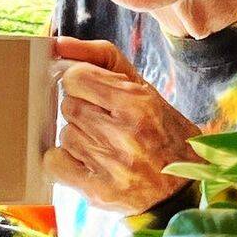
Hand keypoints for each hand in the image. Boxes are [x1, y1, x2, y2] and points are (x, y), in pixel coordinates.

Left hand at [43, 36, 201, 214]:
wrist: (182, 189)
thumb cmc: (162, 132)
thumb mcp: (144, 88)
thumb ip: (102, 57)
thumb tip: (59, 44)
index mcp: (138, 103)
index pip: (76, 78)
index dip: (81, 83)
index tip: (93, 92)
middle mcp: (125, 134)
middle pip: (68, 106)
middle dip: (82, 110)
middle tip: (104, 122)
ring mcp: (112, 165)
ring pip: (64, 134)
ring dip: (78, 137)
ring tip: (104, 145)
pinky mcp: (98, 191)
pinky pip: (55, 163)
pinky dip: (65, 160)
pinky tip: (88, 161)